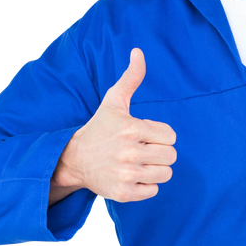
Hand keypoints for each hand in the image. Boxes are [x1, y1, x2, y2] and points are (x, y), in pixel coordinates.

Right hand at [55, 48, 176, 202]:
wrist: (73, 159)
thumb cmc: (99, 128)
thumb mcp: (114, 101)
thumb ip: (131, 78)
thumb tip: (138, 51)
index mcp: (132, 129)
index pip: (171, 136)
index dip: (160, 135)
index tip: (144, 135)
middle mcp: (129, 152)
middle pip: (171, 156)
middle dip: (159, 153)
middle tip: (142, 150)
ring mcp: (126, 174)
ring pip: (165, 174)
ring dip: (155, 170)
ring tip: (138, 164)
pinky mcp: (123, 193)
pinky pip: (153, 191)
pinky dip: (145, 186)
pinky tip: (131, 176)